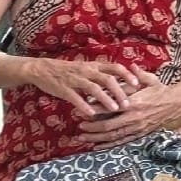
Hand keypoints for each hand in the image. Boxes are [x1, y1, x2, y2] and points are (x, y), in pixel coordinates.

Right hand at [24, 57, 139, 117]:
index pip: (115, 67)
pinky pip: (75, 97)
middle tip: (128, 103)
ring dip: (106, 99)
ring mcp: (75, 79)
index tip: (138, 84)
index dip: (127, 75)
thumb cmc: (68, 70)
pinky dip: (84, 105)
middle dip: (120, 91)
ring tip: (115, 109)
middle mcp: (87, 71)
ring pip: (94, 88)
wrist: (42, 69)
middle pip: (108, 79)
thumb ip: (101, 73)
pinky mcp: (64, 88)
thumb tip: (121, 79)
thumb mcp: (87, 68)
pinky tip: (91, 114)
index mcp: (94, 66)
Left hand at [78, 66, 180, 148]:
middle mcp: (133, 117)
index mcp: (134, 102)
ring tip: (82, 138)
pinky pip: (121, 141)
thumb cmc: (161, 90)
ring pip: (113, 136)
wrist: (175, 104)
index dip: (93, 110)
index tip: (79, 109)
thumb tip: (130, 65)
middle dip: (91, 127)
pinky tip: (97, 146)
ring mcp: (136, 127)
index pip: (109, 107)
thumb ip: (138, 74)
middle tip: (78, 126)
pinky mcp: (139, 134)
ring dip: (96, 138)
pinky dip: (108, 145)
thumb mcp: (150, 79)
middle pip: (107, 126)